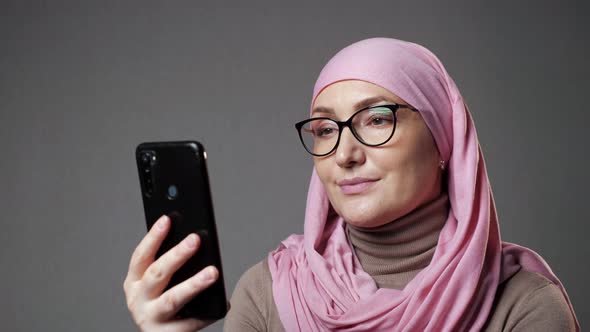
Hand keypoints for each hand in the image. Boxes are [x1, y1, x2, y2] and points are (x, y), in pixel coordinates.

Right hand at [124, 215, 218, 330]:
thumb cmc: (165, 304)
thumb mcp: (161, 283)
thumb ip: (170, 265)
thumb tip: (194, 240)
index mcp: (134, 281)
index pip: (141, 255)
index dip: (153, 237)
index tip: (167, 219)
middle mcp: (137, 300)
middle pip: (157, 273)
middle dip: (177, 255)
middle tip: (196, 239)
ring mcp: (150, 319)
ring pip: (172, 299)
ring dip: (194, 284)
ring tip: (213, 272)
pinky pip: (189, 323)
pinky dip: (206, 313)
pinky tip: (222, 304)